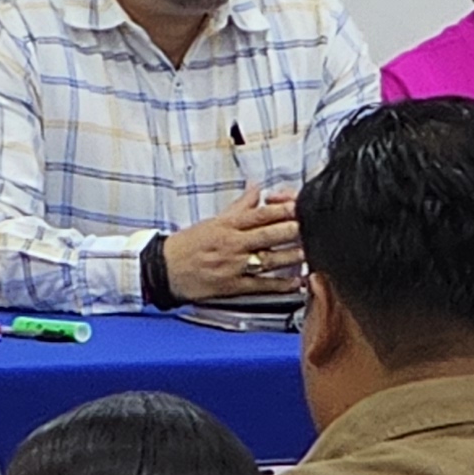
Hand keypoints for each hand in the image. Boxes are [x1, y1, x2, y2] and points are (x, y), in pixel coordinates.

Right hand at [161, 190, 300, 303]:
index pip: (258, 215)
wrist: (165, 269)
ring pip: (267, 260)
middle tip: (308, 227)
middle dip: (289, 231)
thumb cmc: (188, 244)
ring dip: (289, 257)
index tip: (297, 206)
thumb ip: (239, 206)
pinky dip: (279, 285)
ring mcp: (233, 266)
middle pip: (266, 236)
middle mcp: (231, 245)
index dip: (279, 211)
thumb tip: (257, 188)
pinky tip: (295, 283)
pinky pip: (260, 285)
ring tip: (307, 252)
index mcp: (226, 226)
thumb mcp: (213, 220)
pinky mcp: (232, 286)